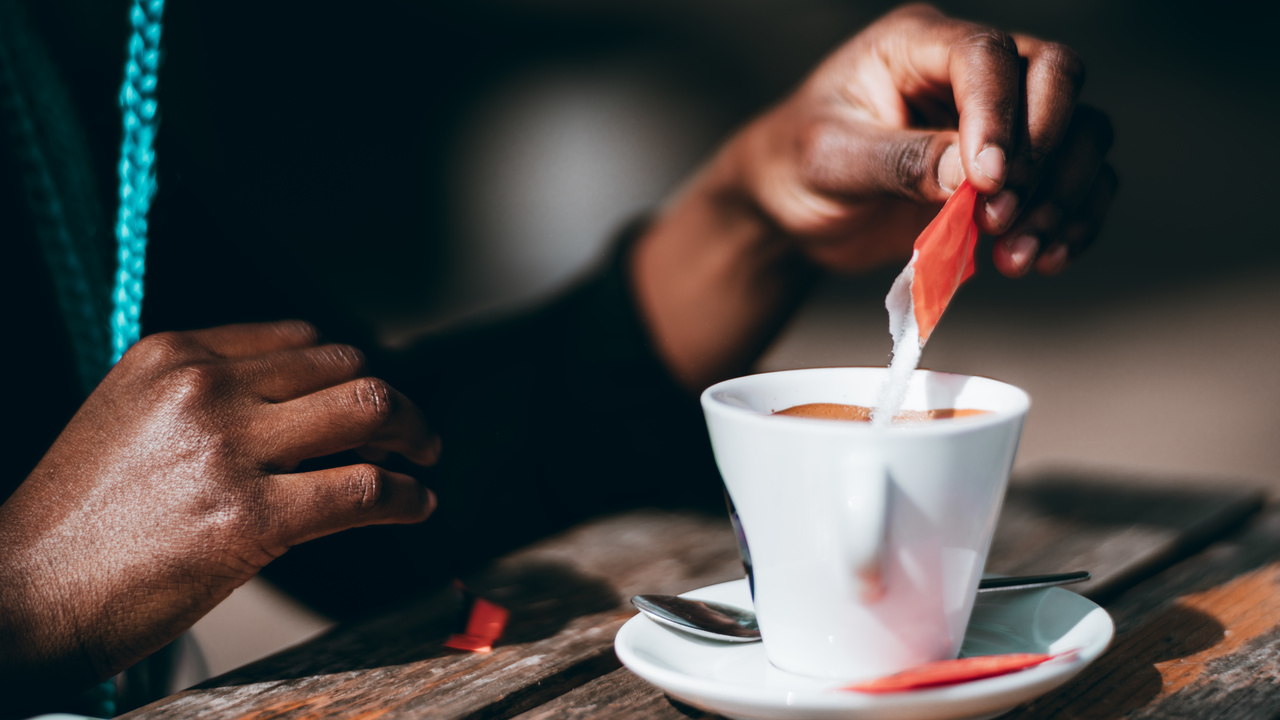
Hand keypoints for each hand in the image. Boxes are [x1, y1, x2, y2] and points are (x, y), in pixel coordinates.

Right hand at [0, 321, 439, 687]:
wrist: (27, 593)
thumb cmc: (82, 520)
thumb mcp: (133, 418)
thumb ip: (212, 398)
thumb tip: (312, 410)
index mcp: (173, 355)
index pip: (299, 340)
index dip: (345, 371)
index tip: (364, 396)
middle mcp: (204, 388)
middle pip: (344, 367)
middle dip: (390, 400)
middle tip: (413, 431)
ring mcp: (229, 449)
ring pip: (368, 410)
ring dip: (413, 434)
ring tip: (422, 458)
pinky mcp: (252, 518)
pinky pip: (365, 488)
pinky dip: (406, 496)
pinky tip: (415, 504)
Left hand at [631, 3, 1115, 390]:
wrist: (791, 211)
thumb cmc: (795, 167)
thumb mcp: (830, 161)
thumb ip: (899, 161)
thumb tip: (971, 175)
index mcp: (918, 45)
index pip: (989, 56)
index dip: (1001, 116)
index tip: (988, 182)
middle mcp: (969, 73)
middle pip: (1058, 79)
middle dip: (1046, 153)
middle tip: (1001, 216)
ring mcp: (999, 121)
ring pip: (1081, 133)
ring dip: (1064, 197)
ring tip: (1019, 256)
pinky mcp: (1013, 173)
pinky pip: (1075, 184)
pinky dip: (1071, 222)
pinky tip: (1042, 260)